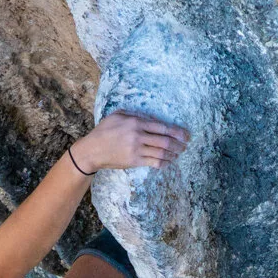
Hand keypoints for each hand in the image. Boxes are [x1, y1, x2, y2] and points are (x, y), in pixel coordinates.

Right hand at [74, 109, 188, 173]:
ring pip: (162, 153)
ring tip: (178, 154)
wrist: (92, 150)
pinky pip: (154, 162)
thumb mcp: (117, 115)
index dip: (176, 131)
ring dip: (173, 154)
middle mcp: (138, 136)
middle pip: (165, 141)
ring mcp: (136, 150)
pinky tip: (168, 162)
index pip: (162, 127)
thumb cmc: (104, 131)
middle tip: (185, 145)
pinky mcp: (134, 161)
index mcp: (135, 122)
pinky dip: (164, 163)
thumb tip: (152, 118)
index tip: (185, 135)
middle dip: (179, 144)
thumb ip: (135, 114)